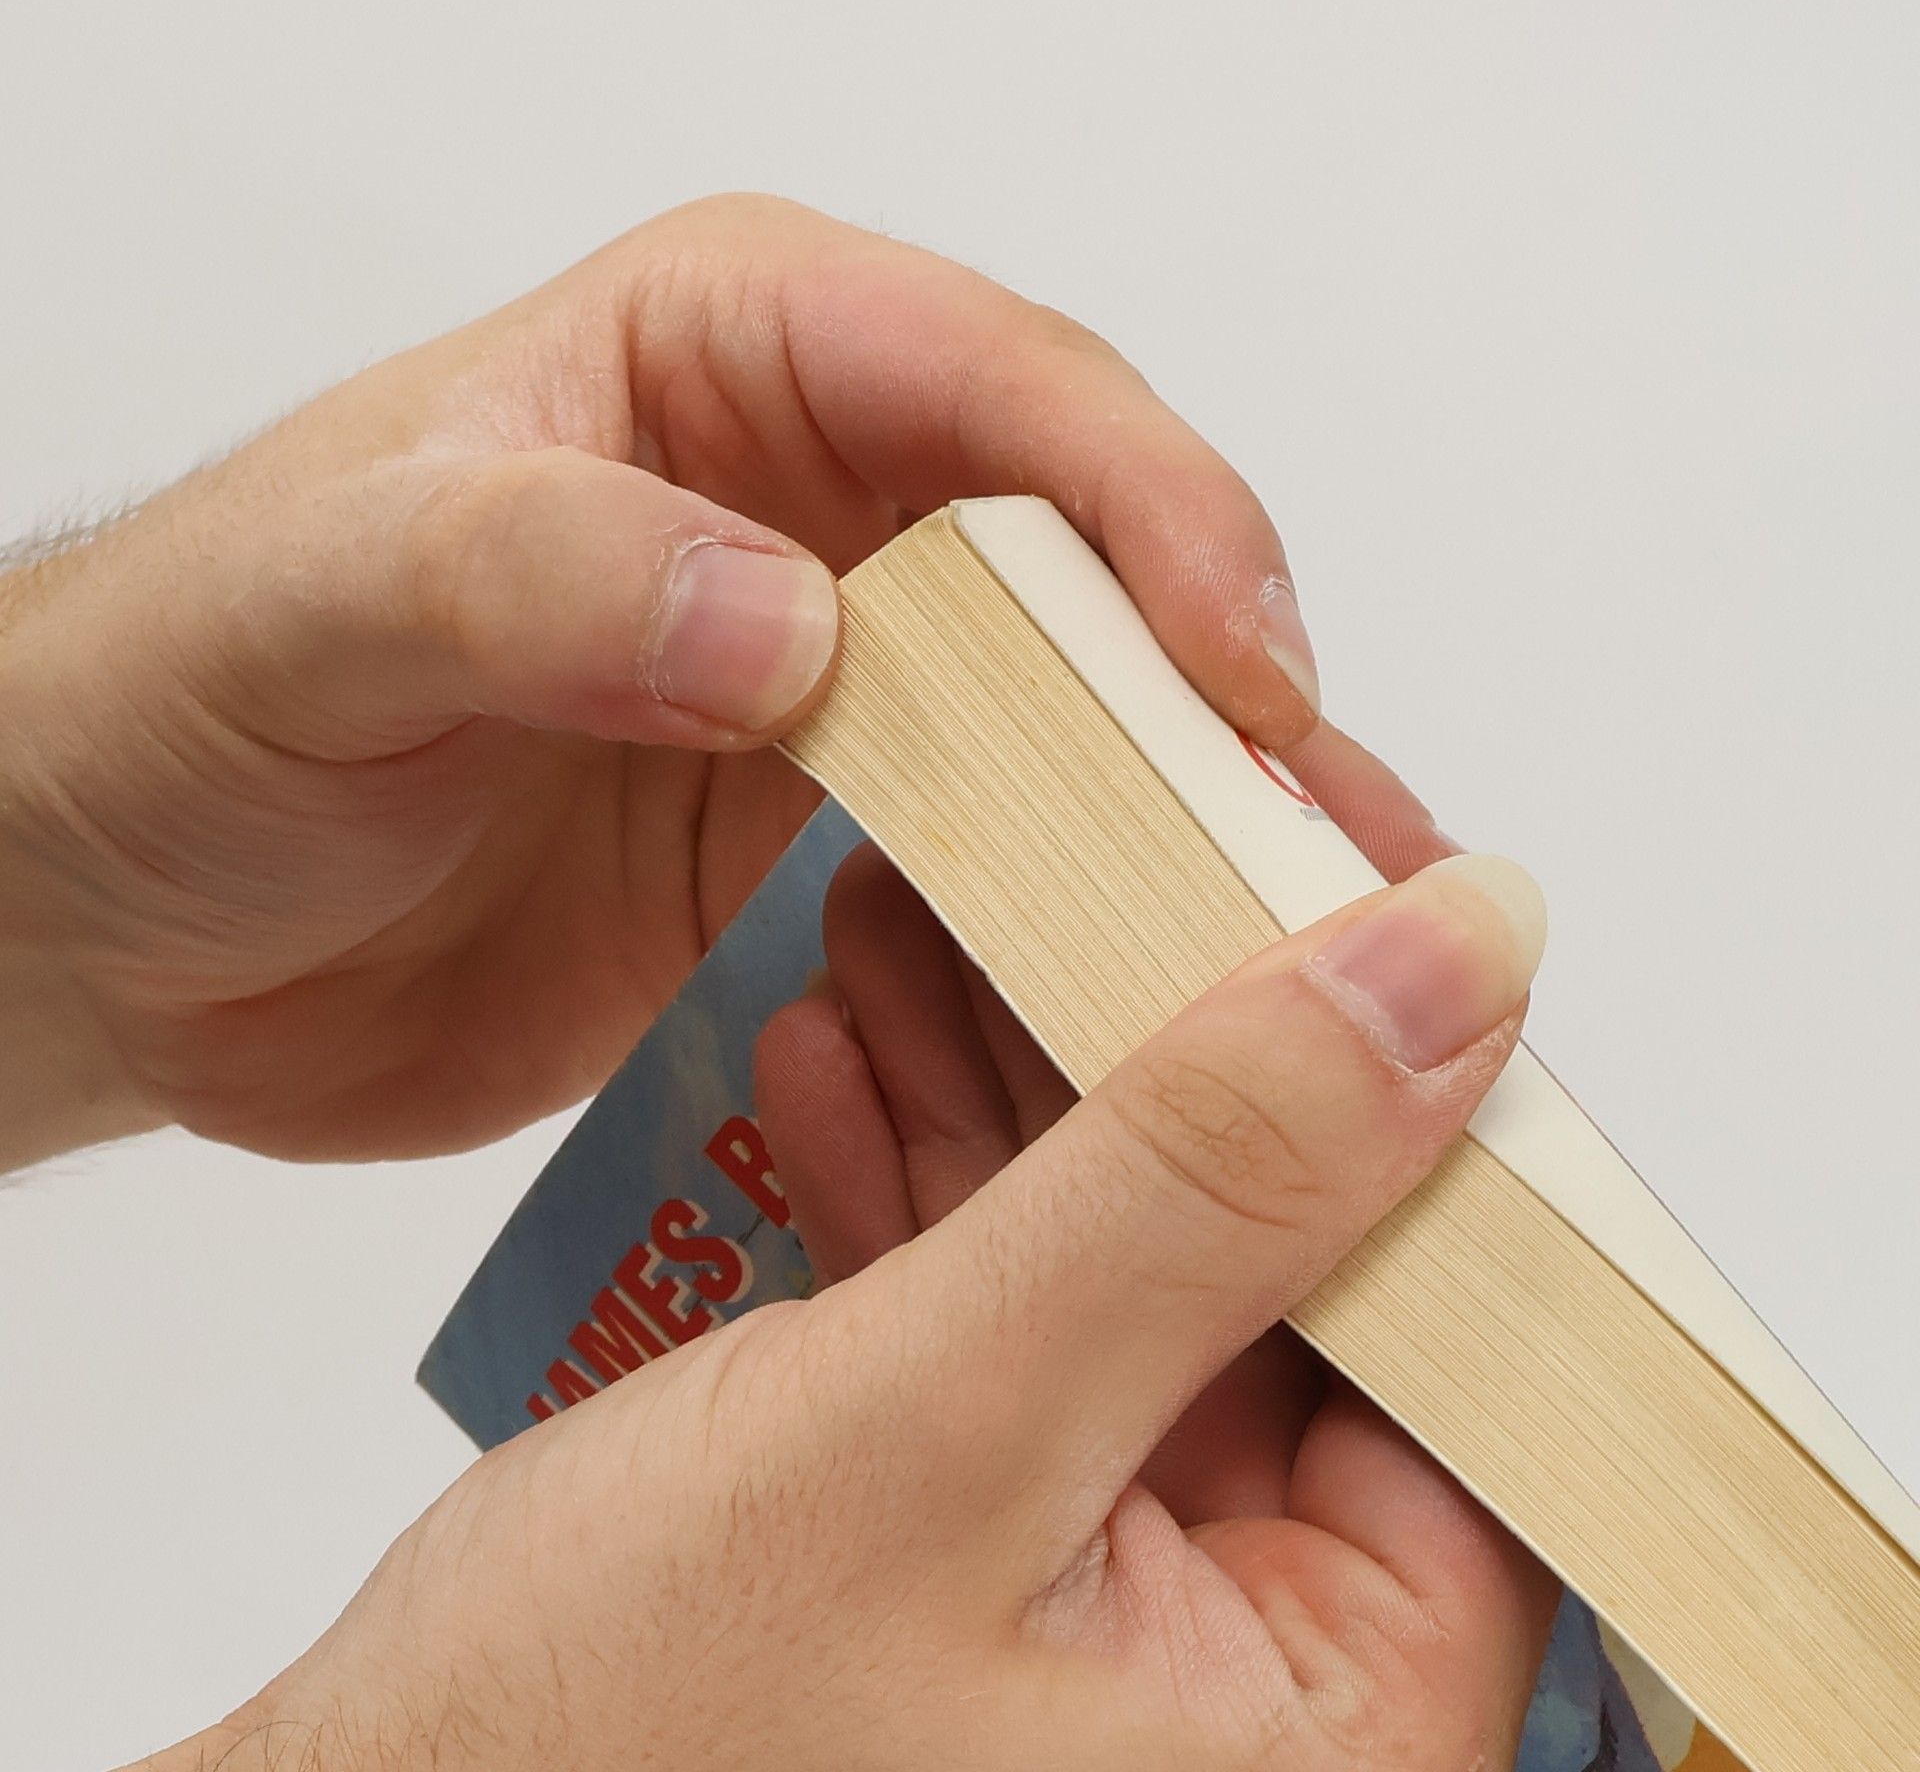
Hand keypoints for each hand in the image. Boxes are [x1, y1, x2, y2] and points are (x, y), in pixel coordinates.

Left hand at [0, 192, 1378, 1170]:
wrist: (128, 910)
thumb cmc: (184, 698)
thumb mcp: (319, 596)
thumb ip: (531, 574)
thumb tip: (785, 621)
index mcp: (727, 358)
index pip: (1001, 385)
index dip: (1150, 507)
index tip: (1233, 661)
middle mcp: (815, 503)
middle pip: (1096, 559)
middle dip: (1232, 683)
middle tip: (1336, 835)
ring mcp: (836, 682)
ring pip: (1082, 719)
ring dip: (1196, 815)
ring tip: (1315, 933)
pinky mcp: (820, 840)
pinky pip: (1001, 862)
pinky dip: (1088, 922)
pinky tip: (1164, 1002)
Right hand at [154, 856, 1555, 1771]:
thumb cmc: (584, 1768)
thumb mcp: (935, 1423)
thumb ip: (1204, 1183)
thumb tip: (1454, 964)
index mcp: (1329, 1734)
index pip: (1475, 1351)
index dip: (1404, 1095)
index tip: (1314, 888)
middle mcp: (1242, 1706)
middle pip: (1278, 1296)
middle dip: (1141, 1066)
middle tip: (1082, 874)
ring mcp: (1097, 1635)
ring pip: (1117, 1296)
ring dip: (1004, 1106)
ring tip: (914, 930)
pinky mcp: (969, 1572)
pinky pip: (997, 1353)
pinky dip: (923, 1212)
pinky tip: (840, 1068)